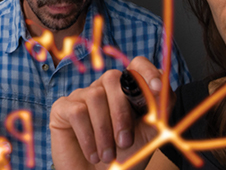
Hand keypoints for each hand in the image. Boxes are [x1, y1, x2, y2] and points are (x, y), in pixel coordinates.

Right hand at [49, 57, 168, 169]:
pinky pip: (77, 110)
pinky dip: (88, 136)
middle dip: (121, 112)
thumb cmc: (124, 158)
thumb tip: (163, 86)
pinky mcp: (62, 108)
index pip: (136, 66)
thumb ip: (158, 109)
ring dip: (104, 131)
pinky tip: (93, 153)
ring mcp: (81, 96)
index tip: (157, 89)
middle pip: (113, 79)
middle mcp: (103, 88)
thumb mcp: (149, 134)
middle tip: (125, 142)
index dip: (147, 71)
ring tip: (108, 155)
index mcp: (126, 91)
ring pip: (95, 96)